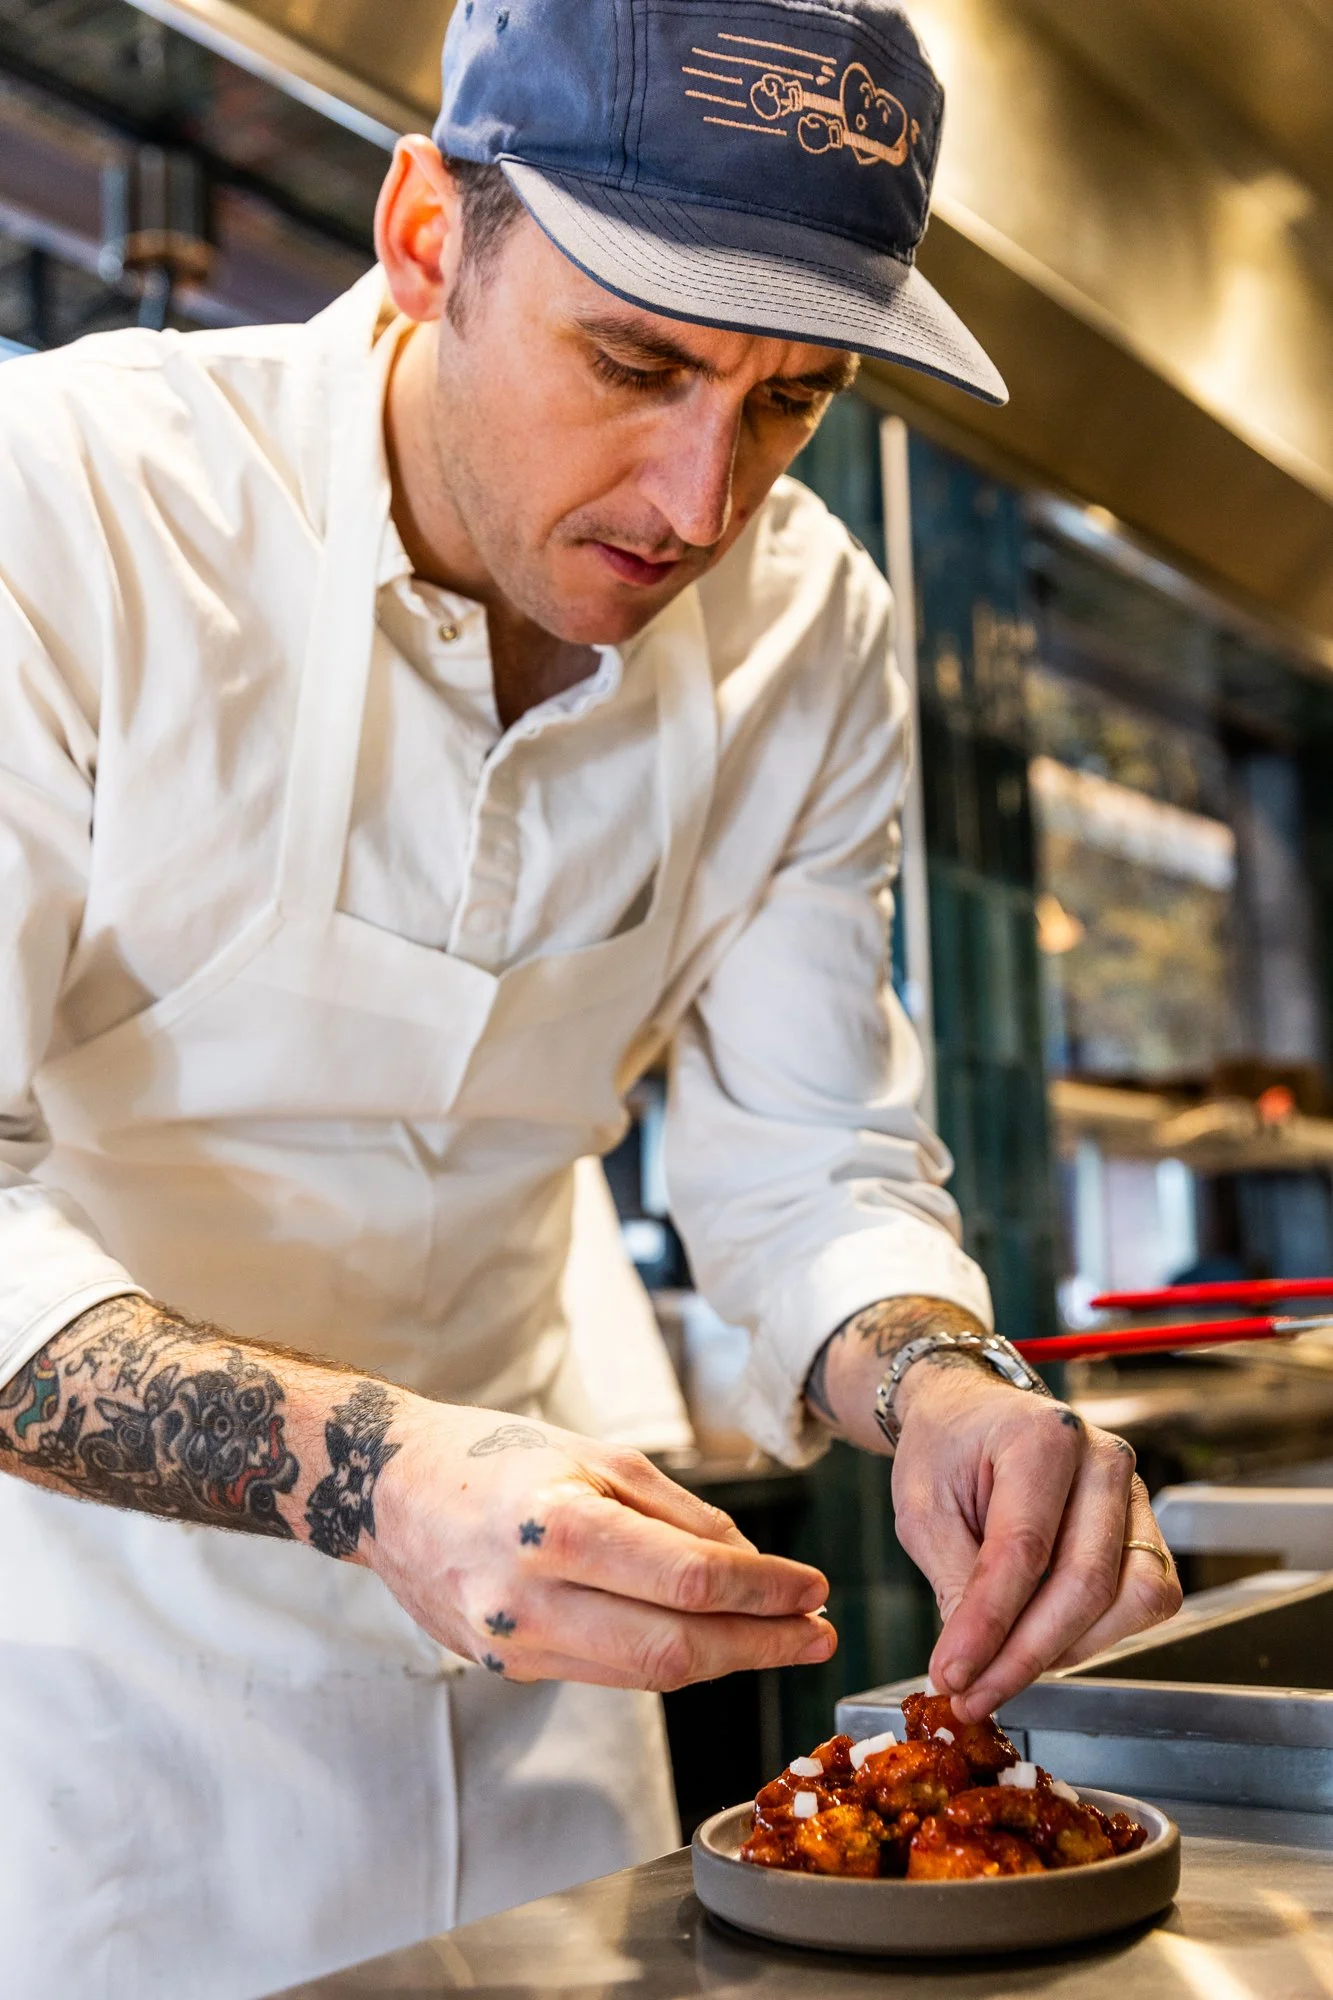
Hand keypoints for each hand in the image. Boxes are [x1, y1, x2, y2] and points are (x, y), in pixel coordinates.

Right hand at [367, 1401, 835, 1690]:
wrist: (387, 1489)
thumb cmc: (492, 1455)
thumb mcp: (593, 1453)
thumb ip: (677, 1513)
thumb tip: (751, 1567)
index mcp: (557, 1525)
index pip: (690, 1579)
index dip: (766, 1593)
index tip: (816, 1590)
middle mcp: (532, 1597)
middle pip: (676, 1648)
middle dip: (762, 1645)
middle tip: (820, 1636)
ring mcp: (514, 1645)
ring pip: (645, 1674)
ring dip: (724, 1661)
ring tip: (781, 1641)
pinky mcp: (505, 1668)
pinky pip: (605, 1673)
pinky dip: (663, 1659)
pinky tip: (705, 1641)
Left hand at [890, 1361, 1181, 1719]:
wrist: (970, 1415)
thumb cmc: (946, 1451)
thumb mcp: (923, 1508)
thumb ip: (955, 1581)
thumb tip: (969, 1667)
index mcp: (1041, 1435)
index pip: (1024, 1548)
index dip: (989, 1624)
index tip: (953, 1676)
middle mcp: (1103, 1459)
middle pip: (1085, 1582)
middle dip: (1025, 1655)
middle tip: (972, 1695)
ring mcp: (1135, 1493)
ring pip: (1129, 1600)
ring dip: (1065, 1650)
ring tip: (1002, 1665)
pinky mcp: (1146, 1528)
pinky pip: (1146, 1600)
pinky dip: (1097, 1635)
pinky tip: (1041, 1639)